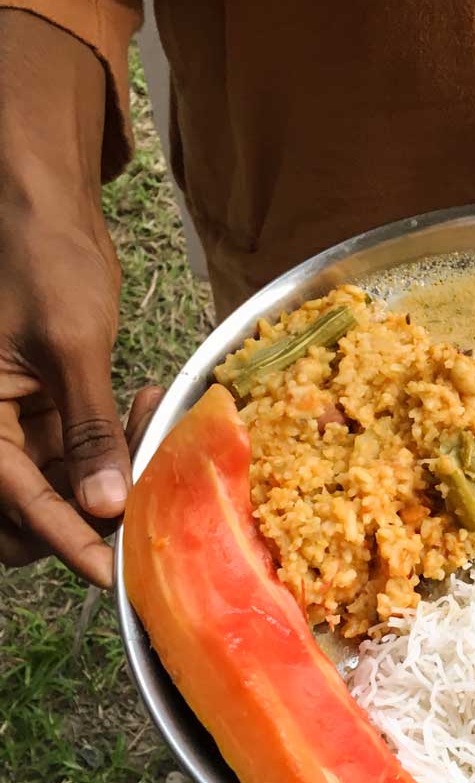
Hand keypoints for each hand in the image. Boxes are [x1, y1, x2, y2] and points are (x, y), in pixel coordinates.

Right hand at [0, 202, 164, 584]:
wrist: (40, 210)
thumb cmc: (40, 259)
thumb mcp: (70, 345)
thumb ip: (88, 430)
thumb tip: (106, 505)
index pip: (20, 503)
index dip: (69, 542)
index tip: (113, 572)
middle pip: (23, 519)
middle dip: (82, 521)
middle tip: (140, 497)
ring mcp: (17, 427)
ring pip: (57, 491)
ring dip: (109, 480)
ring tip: (150, 423)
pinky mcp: (46, 415)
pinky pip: (76, 458)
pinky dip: (114, 449)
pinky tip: (146, 407)